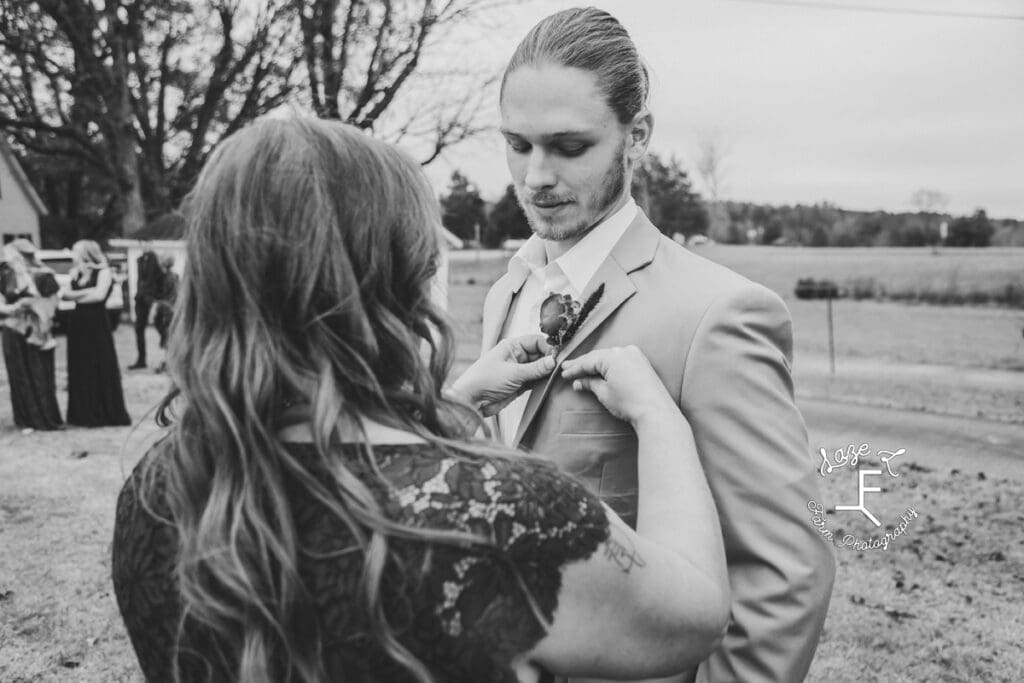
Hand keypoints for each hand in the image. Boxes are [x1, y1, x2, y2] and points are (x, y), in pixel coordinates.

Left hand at [450, 335, 555, 415]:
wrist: (471, 401)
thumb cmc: (484, 380)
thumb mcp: (513, 373)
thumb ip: (535, 368)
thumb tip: (554, 361)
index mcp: (512, 346)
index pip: (536, 341)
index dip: (548, 348)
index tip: (558, 358)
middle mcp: (516, 356)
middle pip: (540, 354)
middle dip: (550, 361)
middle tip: (560, 369)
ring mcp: (518, 371)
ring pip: (539, 368)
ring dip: (547, 373)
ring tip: (557, 377)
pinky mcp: (519, 384)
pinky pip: (535, 380)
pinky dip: (542, 383)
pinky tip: (549, 385)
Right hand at [560, 346, 676, 426]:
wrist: (655, 411)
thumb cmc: (629, 402)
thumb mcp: (604, 393)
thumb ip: (590, 383)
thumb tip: (579, 382)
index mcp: (612, 356)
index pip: (588, 361)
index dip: (574, 368)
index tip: (563, 373)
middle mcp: (624, 351)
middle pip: (598, 357)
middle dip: (583, 364)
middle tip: (567, 368)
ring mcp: (635, 355)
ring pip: (610, 357)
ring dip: (596, 364)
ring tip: (582, 370)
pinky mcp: (642, 362)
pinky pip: (621, 359)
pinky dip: (610, 364)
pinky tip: (602, 369)